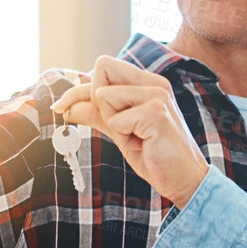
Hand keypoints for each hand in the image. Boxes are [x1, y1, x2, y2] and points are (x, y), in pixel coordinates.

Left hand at [51, 57, 211, 206]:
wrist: (185, 180)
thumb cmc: (155, 156)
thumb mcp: (120, 132)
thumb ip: (97, 115)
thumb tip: (68, 107)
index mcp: (147, 83)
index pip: (103, 68)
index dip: (78, 88)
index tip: (61, 107)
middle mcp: (153, 83)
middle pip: (102, 67)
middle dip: (96, 98)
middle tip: (117, 125)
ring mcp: (157, 96)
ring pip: (104, 95)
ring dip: (112, 123)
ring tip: (135, 137)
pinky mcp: (156, 113)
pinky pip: (116, 120)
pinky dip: (123, 136)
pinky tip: (143, 143)